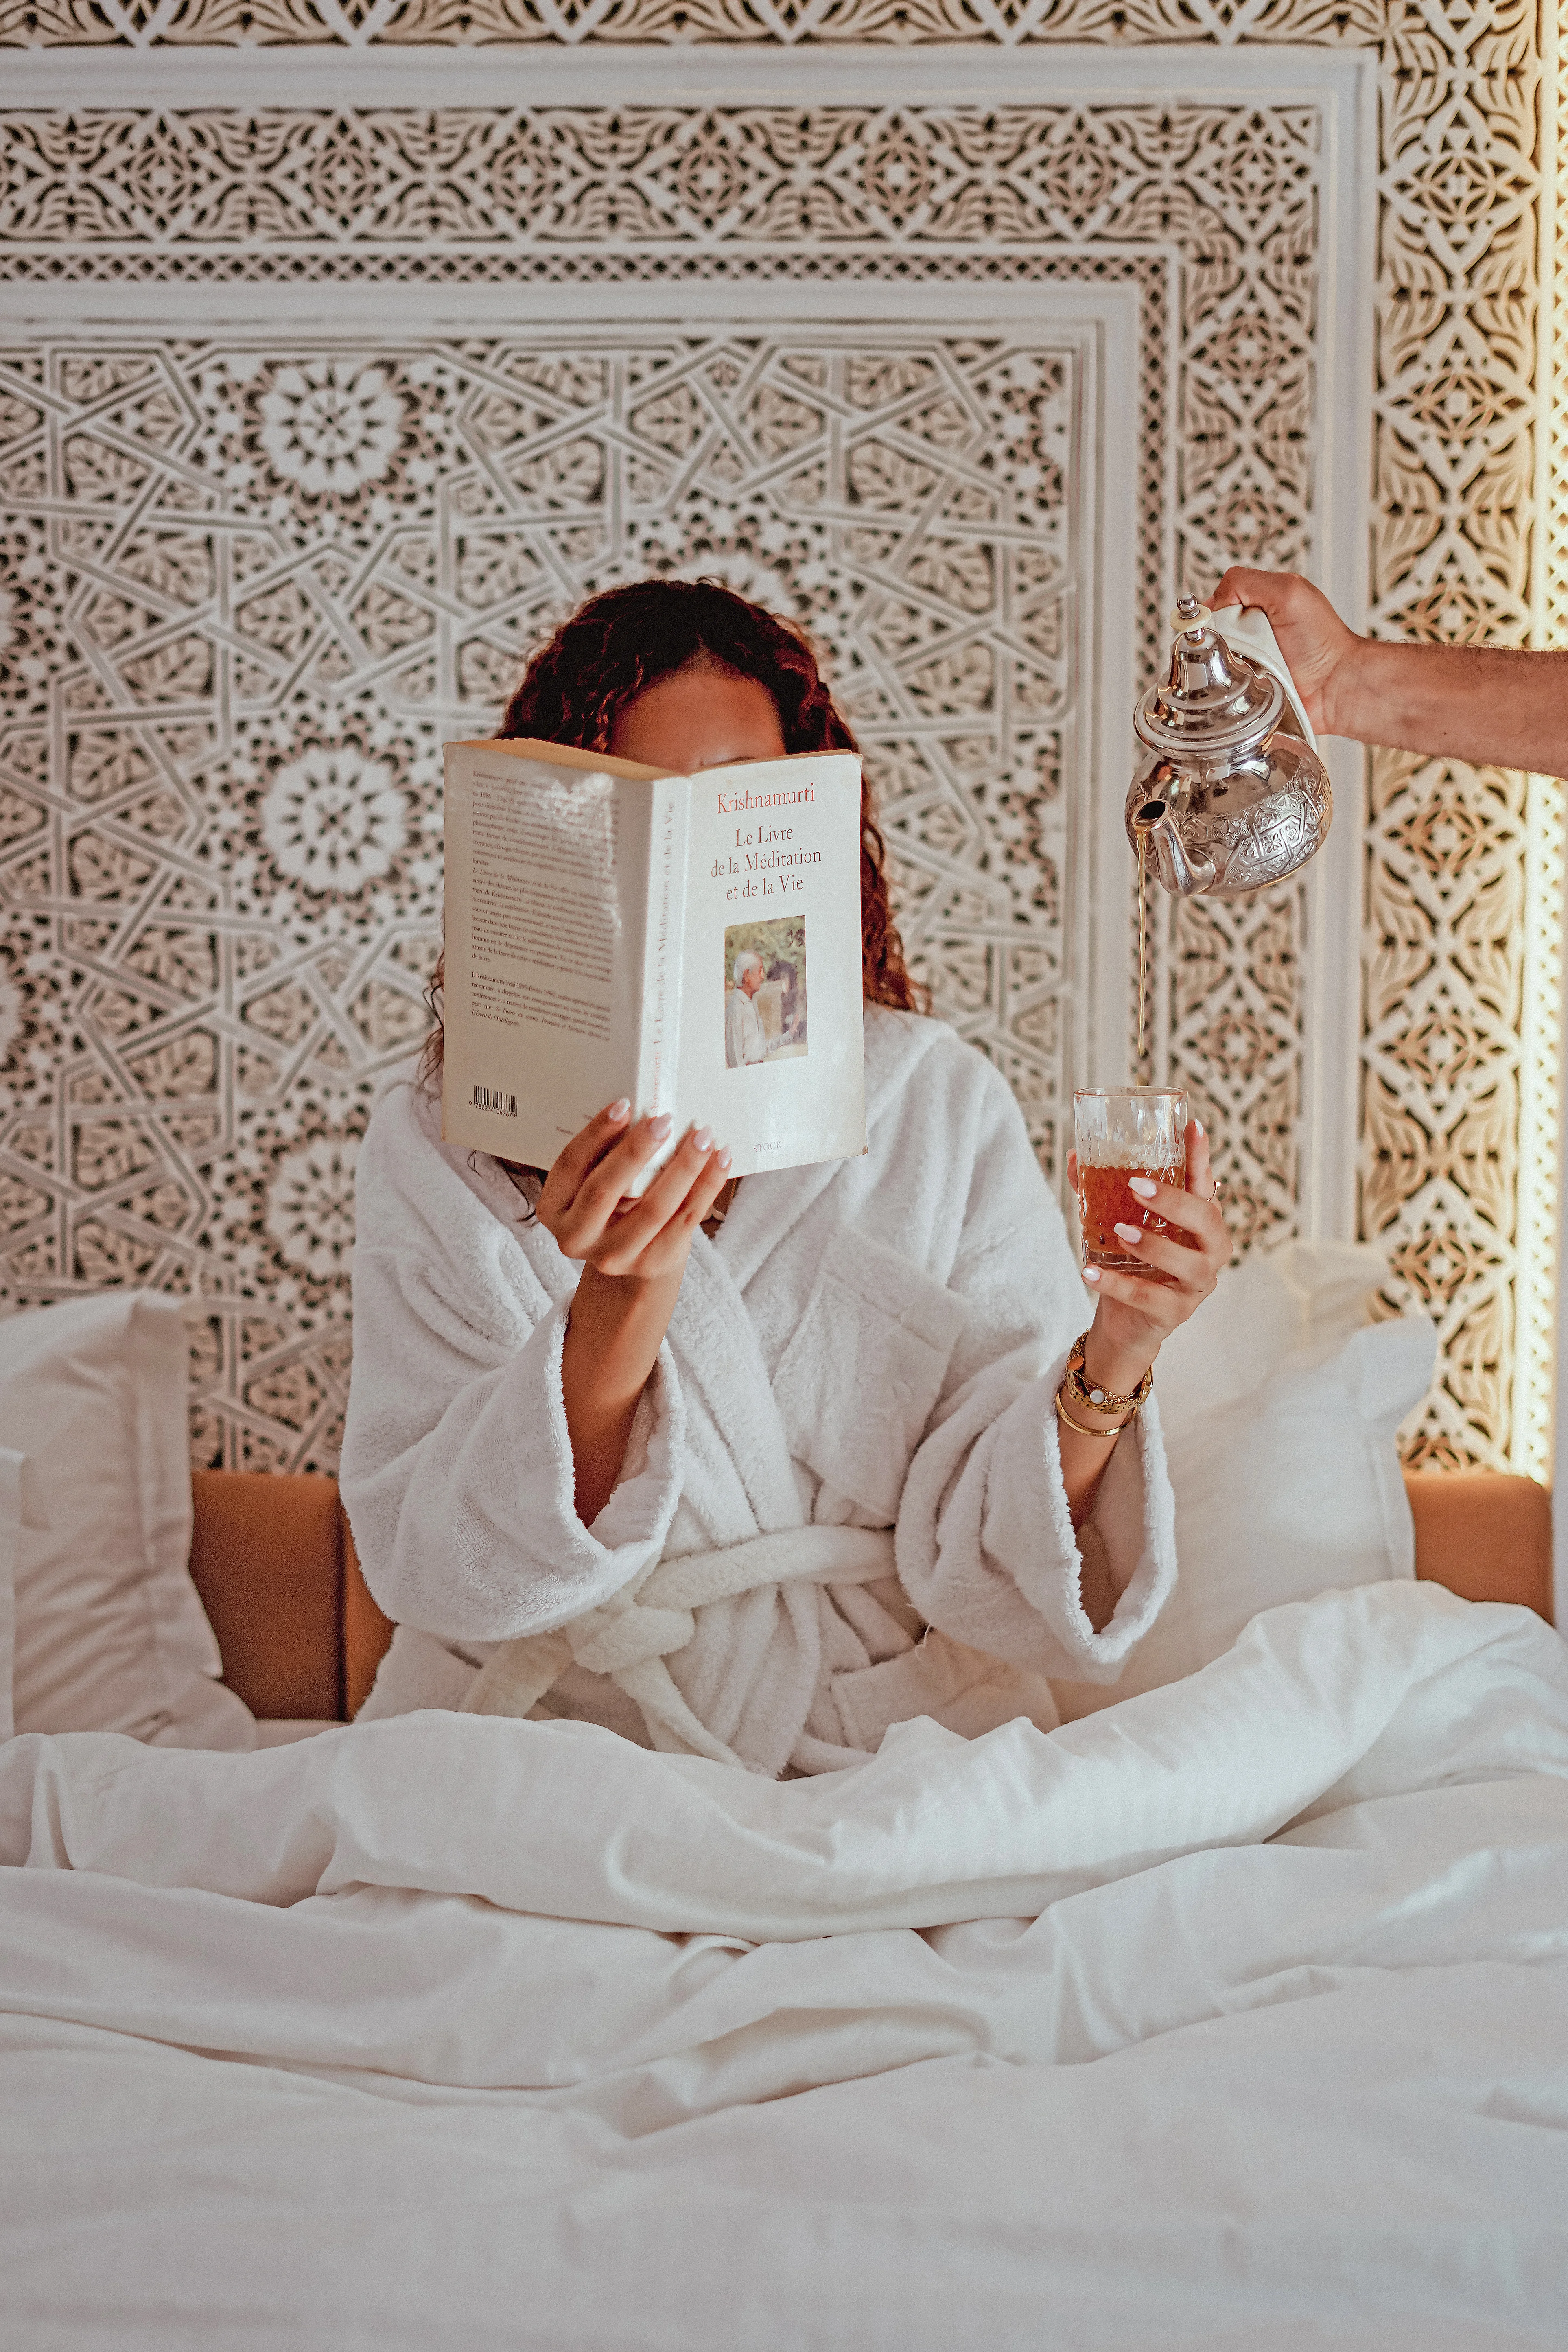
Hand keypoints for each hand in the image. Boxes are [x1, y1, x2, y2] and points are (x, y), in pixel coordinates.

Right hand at [538, 1100, 730, 1282]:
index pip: (571, 1164)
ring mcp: (612, 1256)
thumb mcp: (596, 1179)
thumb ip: (607, 1154)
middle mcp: (575, 1237)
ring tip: (703, 1137)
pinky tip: (720, 1160)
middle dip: (636, 1151)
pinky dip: (706, 1186)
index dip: (596, 1133)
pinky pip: (685, 1220)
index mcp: (554, 1208)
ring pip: (653, 1208)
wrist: (632, 1256)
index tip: (624, 1104)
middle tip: (664, 1120)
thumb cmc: (614, 1202)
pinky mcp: (651, 1263)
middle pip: (605, 1190)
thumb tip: (641, 1108)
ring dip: (683, 1167)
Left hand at [1066, 1120, 1226, 1390]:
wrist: (1123, 1323)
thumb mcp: (1116, 1224)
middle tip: (1137, 1185)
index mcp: (1200, 1222)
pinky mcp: (1175, 1313)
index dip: (1200, 1157)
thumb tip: (1077, 1155)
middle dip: (1174, 1200)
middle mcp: (1208, 1250)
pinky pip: (1151, 1298)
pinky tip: (1090, 1272)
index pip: (1204, 1184)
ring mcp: (1196, 1284)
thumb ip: (1101, 1191)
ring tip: (1119, 1231)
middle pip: (1207, 1220)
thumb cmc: (1129, 1264)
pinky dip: (1118, 1285)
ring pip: (1189, 1263)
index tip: (1192, 1126)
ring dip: (1154, 1245)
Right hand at [1209, 566, 1362, 737]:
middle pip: (1211, 634)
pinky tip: (1250, 682)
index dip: (1214, 615)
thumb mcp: (1287, 591)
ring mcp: (1248, 661)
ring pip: (1213, 662)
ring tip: (1254, 666)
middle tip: (1249, 645)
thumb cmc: (1321, 640)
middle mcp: (1251, 631)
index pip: (1215, 604)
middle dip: (1222, 641)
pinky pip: (1224, 688)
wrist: (1337, 685)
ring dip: (1227, 665)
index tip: (1221, 626)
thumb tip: (1212, 604)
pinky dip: (1231, 686)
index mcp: (1258, 603)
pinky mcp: (1247, 688)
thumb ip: (1245, 582)